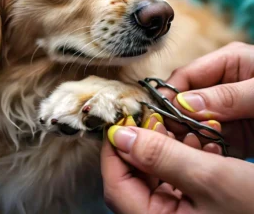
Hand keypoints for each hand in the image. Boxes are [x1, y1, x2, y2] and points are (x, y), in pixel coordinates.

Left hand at [101, 124, 253, 213]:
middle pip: (135, 177)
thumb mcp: (210, 178)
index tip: (121, 121)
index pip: (116, 185)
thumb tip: (120, 135)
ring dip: (167, 147)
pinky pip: (178, 178)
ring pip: (157, 174)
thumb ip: (161, 156)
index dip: (113, 151)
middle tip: (155, 118)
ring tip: (185, 129)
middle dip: (144, 143)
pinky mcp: (194, 207)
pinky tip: (204, 145)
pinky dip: (185, 158)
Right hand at [162, 42, 253, 157]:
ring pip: (193, 120)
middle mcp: (221, 85)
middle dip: (176, 117)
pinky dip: (202, 146)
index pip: (186, 75)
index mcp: (227, 63)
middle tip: (168, 136)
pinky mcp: (232, 130)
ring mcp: (225, 109)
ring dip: (187, 134)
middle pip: (185, 99)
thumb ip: (228, 96)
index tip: (161, 114)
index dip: (170, 94)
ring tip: (184, 147)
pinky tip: (200, 153)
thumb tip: (184, 102)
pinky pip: (208, 137)